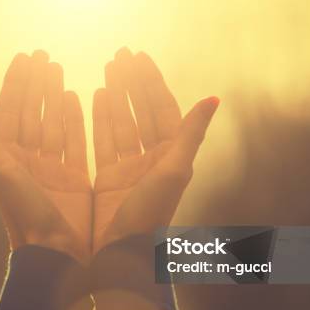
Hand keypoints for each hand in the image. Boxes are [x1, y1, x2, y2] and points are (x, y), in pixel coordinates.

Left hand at [0, 51, 91, 261]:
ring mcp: (52, 168)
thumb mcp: (1, 171)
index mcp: (7, 157)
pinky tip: (74, 98)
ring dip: (54, 95)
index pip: (10, 110)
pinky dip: (74, 119)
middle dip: (36, 83)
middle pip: (32, 112)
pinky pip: (74, 141)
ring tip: (59, 69)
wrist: (55, 252)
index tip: (25, 56)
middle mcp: (27, 160)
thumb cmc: (24, 214)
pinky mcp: (74, 178)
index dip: (16, 82)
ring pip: (53, 122)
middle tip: (44, 55)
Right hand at [92, 48, 218, 252]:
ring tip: (108, 69)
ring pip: (122, 123)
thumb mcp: (174, 171)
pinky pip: (103, 141)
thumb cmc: (151, 214)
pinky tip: (96, 97)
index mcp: (172, 156)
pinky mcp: (107, 178)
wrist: (121, 255)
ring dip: (116, 96)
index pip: (162, 109)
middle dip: (132, 83)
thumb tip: (214, 99)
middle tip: (120, 54)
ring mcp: (129, 168)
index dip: (151, 82)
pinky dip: (99, 119)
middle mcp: (153, 159)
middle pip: (142, 112)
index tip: (138, 56)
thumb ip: (191, 133)